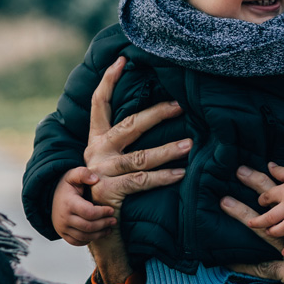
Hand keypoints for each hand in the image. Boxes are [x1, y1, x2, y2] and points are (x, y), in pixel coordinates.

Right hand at [51, 167, 115, 244]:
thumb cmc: (66, 186)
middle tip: (114, 221)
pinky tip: (97, 234)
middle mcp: (64, 218)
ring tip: (109, 229)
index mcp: (68, 203)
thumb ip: (83, 173)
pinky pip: (76, 242)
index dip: (102, 212)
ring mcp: (62, 227)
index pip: (89, 212)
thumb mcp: (73, 175)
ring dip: (99, 234)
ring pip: (84, 237)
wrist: (49, 196)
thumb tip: (95, 179)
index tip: (111, 210)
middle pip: (88, 226)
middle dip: (104, 224)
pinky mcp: (62, 234)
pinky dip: (88, 240)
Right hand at [83, 57, 190, 212]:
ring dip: (168, 150)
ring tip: (190, 145)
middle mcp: (97, 152)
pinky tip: (181, 173)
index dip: (108, 80)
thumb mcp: (112, 161)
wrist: (93, 223)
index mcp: (97, 139)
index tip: (122, 60)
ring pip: (140, 157)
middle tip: (180, 106)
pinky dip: (164, 177)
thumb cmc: (111, 188)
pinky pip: (142, 181)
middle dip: (157, 114)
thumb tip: (155, 116)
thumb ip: (124, 142)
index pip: (99, 103)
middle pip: (130, 125)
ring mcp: (101, 171)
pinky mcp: (109, 190)